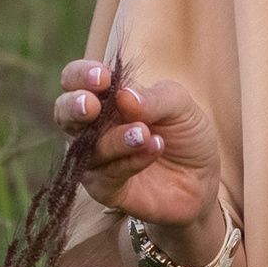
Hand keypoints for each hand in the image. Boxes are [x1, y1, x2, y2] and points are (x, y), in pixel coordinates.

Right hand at [53, 60, 225, 253]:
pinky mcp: (107, 190)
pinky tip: (154, 149)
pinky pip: (109, 176)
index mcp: (104, 99)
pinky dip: (131, 161)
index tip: (103, 78)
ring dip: (115, 139)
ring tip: (144, 133)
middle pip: (64, 113)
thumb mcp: (180, 106)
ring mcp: (96, 161)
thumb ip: (154, 98)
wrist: (203, 178)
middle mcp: (92, 129)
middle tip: (91, 106)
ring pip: (88, 149)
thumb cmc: (185, 134)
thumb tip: (123, 96)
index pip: (75, 80)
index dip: (81, 76)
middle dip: (74, 107)